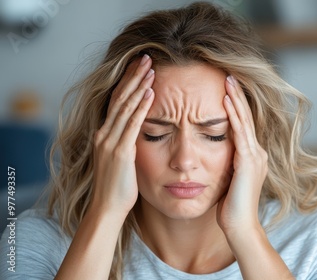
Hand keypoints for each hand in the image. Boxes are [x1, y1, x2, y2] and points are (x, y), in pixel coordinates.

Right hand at [90, 54, 154, 215]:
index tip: (140, 66)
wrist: (107, 208)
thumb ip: (127, 142)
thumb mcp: (121, 159)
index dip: (128, 82)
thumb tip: (139, 131)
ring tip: (151, 68)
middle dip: (134, 76)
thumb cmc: (118, 187)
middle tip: (147, 58)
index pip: (117, 100)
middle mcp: (104, 134)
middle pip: (120, 98)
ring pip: (125, 107)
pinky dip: (141, 107)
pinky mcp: (120, 152)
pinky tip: (150, 93)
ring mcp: (110, 142)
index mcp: (104, 134)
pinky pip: (132, 125)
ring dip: (139, 86)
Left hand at [217, 75, 267, 235]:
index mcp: (252, 157)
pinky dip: (234, 115)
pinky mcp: (248, 161)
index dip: (236, 106)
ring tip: (227, 80)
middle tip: (229, 75)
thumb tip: (214, 157)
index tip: (226, 88)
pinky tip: (226, 101)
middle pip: (246, 117)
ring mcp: (255, 156)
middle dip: (237, 96)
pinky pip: (240, 132)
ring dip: (236, 99)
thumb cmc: (231, 208)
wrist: (240, 226)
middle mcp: (257, 153)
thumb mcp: (229, 181)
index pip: (244, 125)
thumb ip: (227, 166)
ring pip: (244, 120)